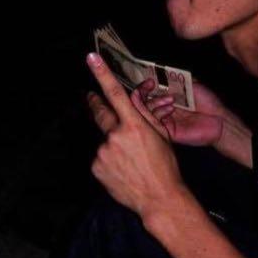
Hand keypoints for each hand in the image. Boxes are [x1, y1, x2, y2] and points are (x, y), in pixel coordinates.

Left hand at [85, 53, 186, 218]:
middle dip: (95, 103)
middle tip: (91, 97)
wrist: (159, 199)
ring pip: (104, 140)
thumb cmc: (165, 167)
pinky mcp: (96, 168)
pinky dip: (109, 160)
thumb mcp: (161, 136)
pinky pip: (100, 158)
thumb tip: (130, 104)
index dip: (102, 74)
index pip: (115, 94)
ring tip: (129, 161)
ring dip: (112, 144)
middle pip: (100, 113)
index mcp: (134, 126)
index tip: (91, 58)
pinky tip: (123, 171)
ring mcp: (103, 153)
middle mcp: (115, 137)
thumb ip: (143, 117)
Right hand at [142, 78, 230, 147]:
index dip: (144, 86)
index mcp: (166, 99)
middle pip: (141, 102)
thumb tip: (157, 72)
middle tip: (151, 85)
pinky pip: (153, 122)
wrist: (219, 119)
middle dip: (143, 92)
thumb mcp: (189, 85)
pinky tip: (170, 109)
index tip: (150, 80)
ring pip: (144, 112)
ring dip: (154, 102)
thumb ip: (173, 79)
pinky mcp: (166, 131)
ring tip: (171, 100)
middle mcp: (162, 110)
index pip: (146, 93)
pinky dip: (159, 112)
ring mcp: (163, 121)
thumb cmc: (208, 102)